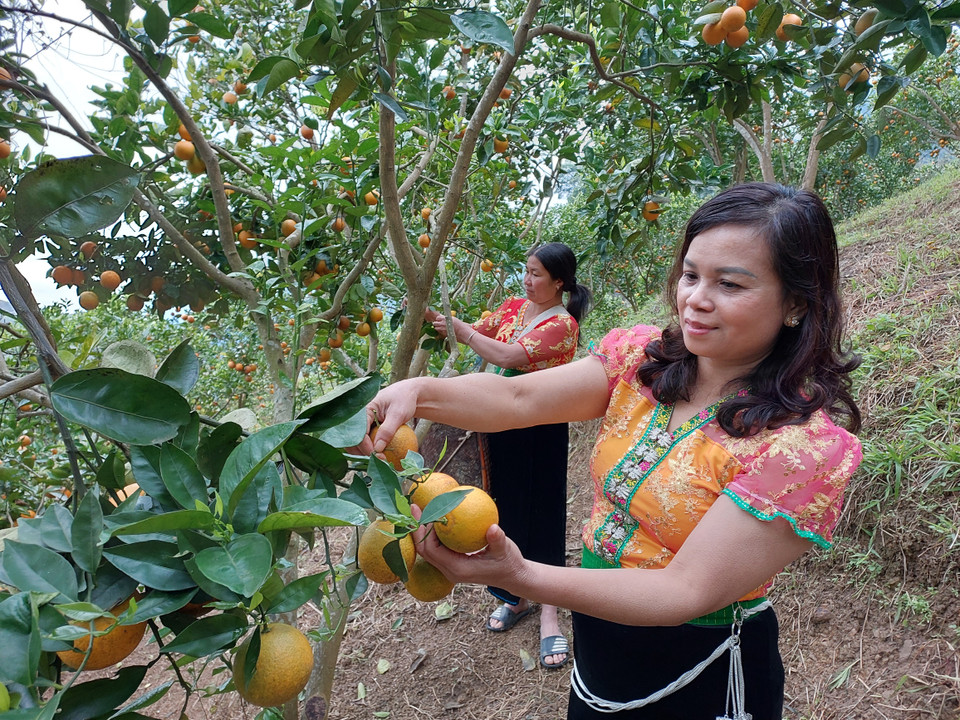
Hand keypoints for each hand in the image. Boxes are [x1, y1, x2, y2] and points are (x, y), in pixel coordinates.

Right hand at [349, 378, 421, 456]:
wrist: (409, 394)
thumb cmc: (404, 399)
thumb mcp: (398, 414)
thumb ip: (387, 430)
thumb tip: (377, 449)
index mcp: (363, 409)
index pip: (358, 431)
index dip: (365, 445)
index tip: (375, 455)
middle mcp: (360, 416)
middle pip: (353, 438)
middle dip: (362, 452)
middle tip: (377, 460)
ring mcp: (363, 423)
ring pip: (356, 442)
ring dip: (364, 453)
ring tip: (379, 460)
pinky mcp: (368, 428)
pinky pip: (365, 441)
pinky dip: (370, 449)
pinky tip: (380, 456)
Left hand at [411, 504, 526, 588]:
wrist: (513, 576)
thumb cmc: (509, 563)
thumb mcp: (506, 550)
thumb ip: (498, 540)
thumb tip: (493, 528)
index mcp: (458, 569)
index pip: (433, 551)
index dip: (426, 532)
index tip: (430, 513)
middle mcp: (450, 571)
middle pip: (425, 551)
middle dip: (417, 530)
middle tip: (416, 507)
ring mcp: (451, 568)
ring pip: (429, 550)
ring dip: (423, 531)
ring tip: (420, 510)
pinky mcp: (454, 563)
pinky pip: (437, 549)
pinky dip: (433, 534)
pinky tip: (436, 518)